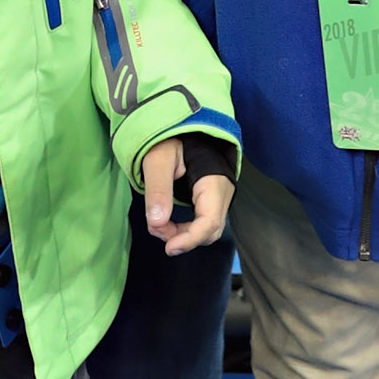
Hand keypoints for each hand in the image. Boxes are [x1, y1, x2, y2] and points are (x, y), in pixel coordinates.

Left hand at [143, 141, 233, 255]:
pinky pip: (202, 224)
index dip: (190, 239)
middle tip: (157, 229)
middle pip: (210, 231)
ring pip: (207, 230)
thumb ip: (157, 189)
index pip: (210, 221)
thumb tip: (156, 223)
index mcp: (214, 182)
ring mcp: (218, 199)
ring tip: (159, 226)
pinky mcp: (210, 202)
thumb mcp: (158, 159)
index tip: (169, 247)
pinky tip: (167, 224)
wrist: (181, 131)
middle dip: (183, 238)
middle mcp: (222, 193)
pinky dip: (184, 230)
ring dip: (182, 236)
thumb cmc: (170, 141)